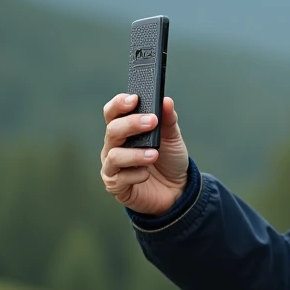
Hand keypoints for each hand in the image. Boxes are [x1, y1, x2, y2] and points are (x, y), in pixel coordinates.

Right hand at [100, 94, 190, 215]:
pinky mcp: (116, 186)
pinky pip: (120, 178)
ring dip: (135, 154)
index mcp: (123, 131)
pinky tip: (147, 174)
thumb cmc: (169, 161)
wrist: (178, 190)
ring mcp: (113, 167)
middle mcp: (113, 147)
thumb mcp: (173, 139)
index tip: (134, 99)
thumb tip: (166, 101)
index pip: (112, 112)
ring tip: (154, 154)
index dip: (119, 104)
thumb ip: (168, 120)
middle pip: (112, 130)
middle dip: (131, 124)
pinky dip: (136, 174)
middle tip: (152, 121)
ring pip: (114, 155)